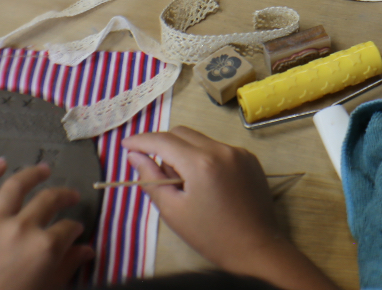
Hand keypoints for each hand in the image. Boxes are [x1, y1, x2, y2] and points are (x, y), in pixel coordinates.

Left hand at [0, 159, 93, 289]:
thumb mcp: (46, 288)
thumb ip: (67, 266)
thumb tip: (86, 250)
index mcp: (44, 247)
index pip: (67, 228)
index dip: (74, 228)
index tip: (74, 230)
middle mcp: (21, 228)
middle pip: (48, 200)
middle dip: (63, 195)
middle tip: (69, 195)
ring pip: (16, 186)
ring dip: (33, 173)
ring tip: (43, 169)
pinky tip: (0, 163)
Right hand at [121, 129, 281, 273]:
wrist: (256, 247)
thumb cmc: (211, 235)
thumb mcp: (173, 211)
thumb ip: (151, 179)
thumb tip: (134, 156)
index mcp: (201, 162)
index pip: (163, 140)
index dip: (141, 140)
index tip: (125, 144)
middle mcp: (221, 149)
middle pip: (182, 133)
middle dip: (162, 145)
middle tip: (152, 167)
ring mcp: (239, 151)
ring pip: (200, 140)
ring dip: (184, 152)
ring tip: (181, 182)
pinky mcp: (250, 158)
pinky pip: (218, 149)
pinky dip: (204, 157)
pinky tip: (204, 183)